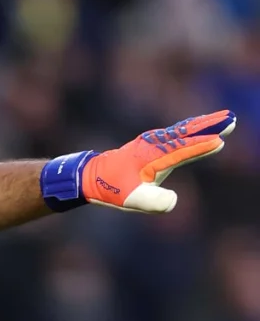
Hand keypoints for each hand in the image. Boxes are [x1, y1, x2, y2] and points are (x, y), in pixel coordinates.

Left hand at [41, 111, 236, 212]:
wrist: (89, 176)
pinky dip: (189, 128)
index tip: (219, 141)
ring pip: (182, 130)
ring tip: (223, 119)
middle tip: (231, 119)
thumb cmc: (111, 189)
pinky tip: (197, 126)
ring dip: (203, 124)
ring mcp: (151, 143)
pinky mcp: (150, 145)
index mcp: (151, 158)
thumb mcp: (130, 200)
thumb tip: (173, 201)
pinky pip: (175, 133)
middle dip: (208, 126)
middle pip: (186, 134)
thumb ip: (153, 202)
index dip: (200, 147)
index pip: (181, 151)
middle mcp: (153, 146)